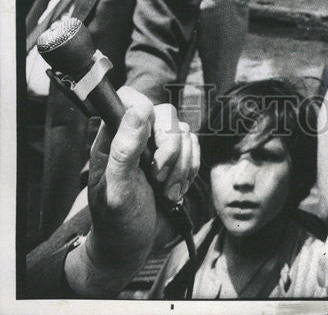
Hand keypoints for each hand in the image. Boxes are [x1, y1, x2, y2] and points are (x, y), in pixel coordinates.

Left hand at [63, 88, 198, 297]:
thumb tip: (139, 110)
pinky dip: (191, 169)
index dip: (145, 111)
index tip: (150, 141)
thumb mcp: (117, 191)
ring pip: (184, 131)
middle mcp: (137, 134)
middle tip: (158, 177)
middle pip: (165, 113)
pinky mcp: (177, 156)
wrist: (132, 248)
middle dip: (170, 149)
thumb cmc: (116, 222)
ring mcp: (158, 144)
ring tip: (166, 192)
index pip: (130, 98)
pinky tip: (176, 190)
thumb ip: (124, 150)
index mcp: (113, 137)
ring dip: (181, 166)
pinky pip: (195, 146)